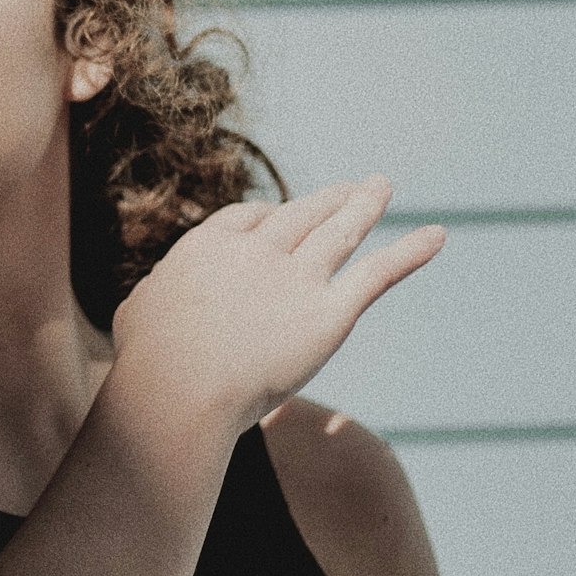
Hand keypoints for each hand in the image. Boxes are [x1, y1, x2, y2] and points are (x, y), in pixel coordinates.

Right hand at [110, 176, 445, 430]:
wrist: (179, 389)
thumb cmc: (148, 364)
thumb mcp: (137, 313)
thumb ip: (155, 297)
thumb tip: (152, 300)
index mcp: (210, 246)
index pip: (247, 218)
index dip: (267, 217)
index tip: (278, 216)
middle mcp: (257, 251)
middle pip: (297, 214)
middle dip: (325, 200)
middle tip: (348, 188)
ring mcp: (296, 278)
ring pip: (339, 231)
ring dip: (364, 204)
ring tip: (380, 186)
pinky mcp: (329, 313)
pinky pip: (378, 273)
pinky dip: (411, 252)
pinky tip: (438, 235)